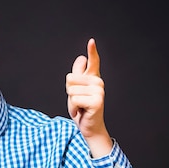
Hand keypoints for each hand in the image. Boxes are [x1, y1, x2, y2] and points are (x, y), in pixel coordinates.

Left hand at [65, 38, 111, 156]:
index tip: (91, 41)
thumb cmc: (82, 108)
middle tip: (78, 102)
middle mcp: (98, 82)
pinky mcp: (96, 101)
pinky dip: (74, 108)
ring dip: (71, 102)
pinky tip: (82, 111)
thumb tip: (81, 58)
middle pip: (70, 79)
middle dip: (69, 93)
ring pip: (71, 90)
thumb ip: (78, 75)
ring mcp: (99, 91)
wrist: (89, 127)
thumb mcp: (76, 90)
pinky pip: (74, 99)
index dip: (92, 51)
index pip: (93, 61)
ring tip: (80, 107)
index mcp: (93, 78)